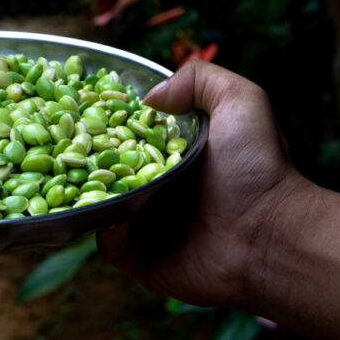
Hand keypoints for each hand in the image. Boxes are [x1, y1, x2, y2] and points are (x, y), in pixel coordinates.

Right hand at [97, 60, 303, 307]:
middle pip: (106, 170)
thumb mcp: (241, 101)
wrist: (270, 236)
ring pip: (102, 208)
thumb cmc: (259, 168)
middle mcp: (157, 188)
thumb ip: (200, 79)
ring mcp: (147, 225)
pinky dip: (104, 232)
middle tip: (68, 147)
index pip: (126, 135)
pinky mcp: (142, 260)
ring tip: (81, 183)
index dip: (106, 123)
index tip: (83, 111)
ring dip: (88, 197)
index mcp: (173, 155)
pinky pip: (108, 245)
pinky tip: (112, 218)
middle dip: (86, 159)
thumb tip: (149, 97)